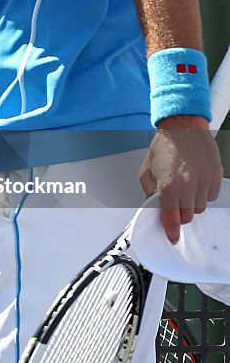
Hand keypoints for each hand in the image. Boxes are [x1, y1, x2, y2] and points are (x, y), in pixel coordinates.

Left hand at [139, 117, 222, 242]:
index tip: (172, 237)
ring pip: (200, 207)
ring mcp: (204, 181)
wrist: (183, 126)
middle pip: (187, 216)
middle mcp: (188, 185)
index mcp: (168, 185)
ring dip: (191, 202)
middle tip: (175, 203)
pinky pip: (211, 196)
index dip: (171, 231)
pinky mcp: (215, 175)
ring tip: (185, 186)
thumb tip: (154, 206)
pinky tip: (195, 180)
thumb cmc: (165, 144)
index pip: (171, 218)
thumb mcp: (147, 169)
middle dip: (180, 213)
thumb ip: (148, 191)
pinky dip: (203, 193)